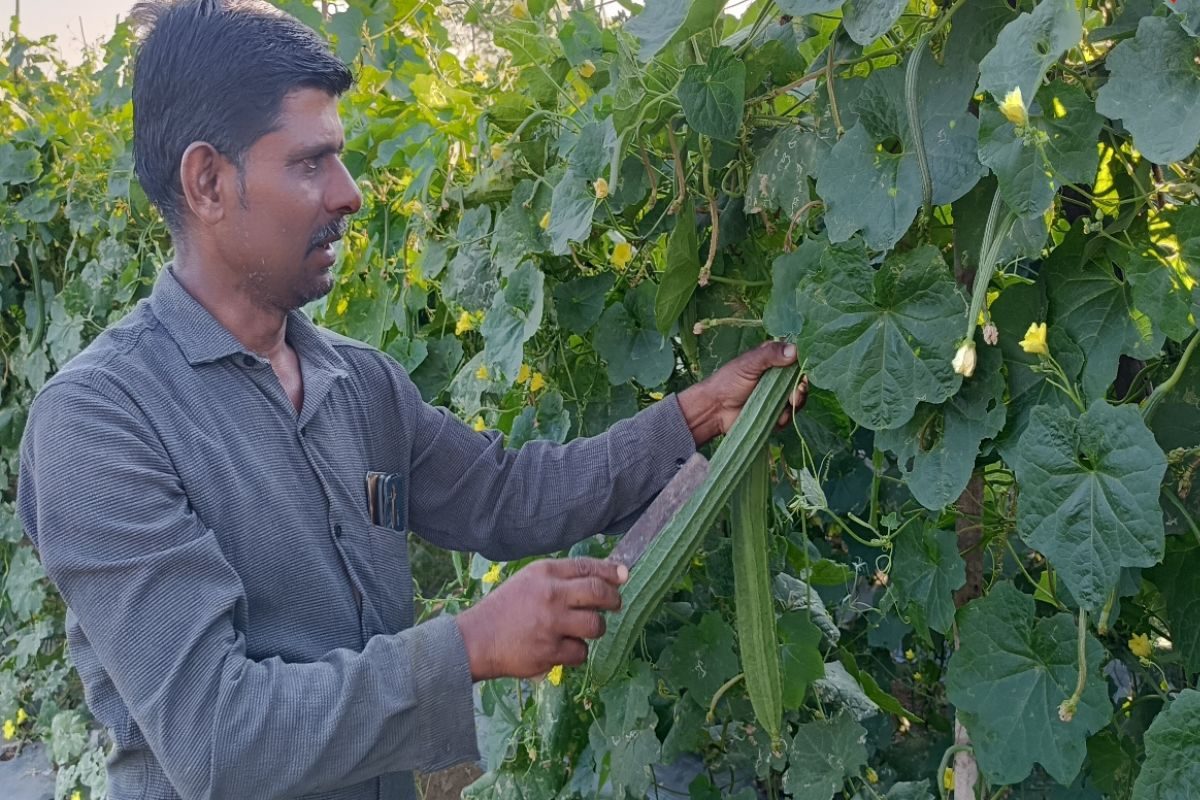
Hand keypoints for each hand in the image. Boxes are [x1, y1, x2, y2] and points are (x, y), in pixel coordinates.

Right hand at [454, 557, 627, 680]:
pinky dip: (575, 652)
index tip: (623, 575)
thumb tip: (606, 577)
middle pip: (599, 593)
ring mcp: (551, 624)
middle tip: (614, 604)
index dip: (611, 572)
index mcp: (544, 573)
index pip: (587, 567)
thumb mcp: (529, 581)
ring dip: (594, 629)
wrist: (477, 640)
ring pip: (596, 625)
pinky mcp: (550, 651)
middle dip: (613, 600)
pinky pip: (580, 652)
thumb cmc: (505, 609)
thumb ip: (562, 578)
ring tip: (581, 629)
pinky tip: (561, 648)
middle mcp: (550, 595)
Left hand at [677, 341, 808, 445]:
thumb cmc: (729, 381)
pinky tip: (778, 417)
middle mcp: (778, 378)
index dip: (803, 364)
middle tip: (797, 391)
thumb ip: (771, 354)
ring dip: (797, 402)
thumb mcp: (749, 363)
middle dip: (801, 386)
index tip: (805, 369)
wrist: (714, 409)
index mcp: (773, 360)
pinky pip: (789, 416)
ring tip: (790, 402)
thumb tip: (795, 350)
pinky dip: (786, 417)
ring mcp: (777, 397)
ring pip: (798, 399)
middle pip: (800, 381)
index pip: (796, 359)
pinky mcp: (775, 414)